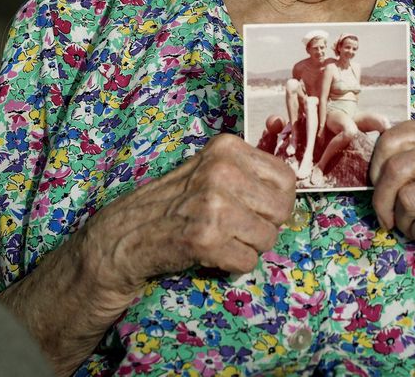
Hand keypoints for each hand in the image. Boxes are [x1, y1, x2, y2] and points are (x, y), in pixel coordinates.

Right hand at [78, 134, 296, 308]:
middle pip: (281, 210)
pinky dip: (232, 265)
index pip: (286, 179)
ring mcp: (213, 205)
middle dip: (265, 227)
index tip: (258, 211)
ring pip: (267, 238)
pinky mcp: (205, 238)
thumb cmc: (173, 205)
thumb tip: (290, 195)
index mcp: (227, 149)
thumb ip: (247, 175)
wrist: (124, 235)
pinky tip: (210, 254)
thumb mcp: (209, 171)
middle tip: (237, 229)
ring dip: (248, 248)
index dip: (277, 202)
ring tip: (221, 240)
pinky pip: (247, 261)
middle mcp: (222, 171)